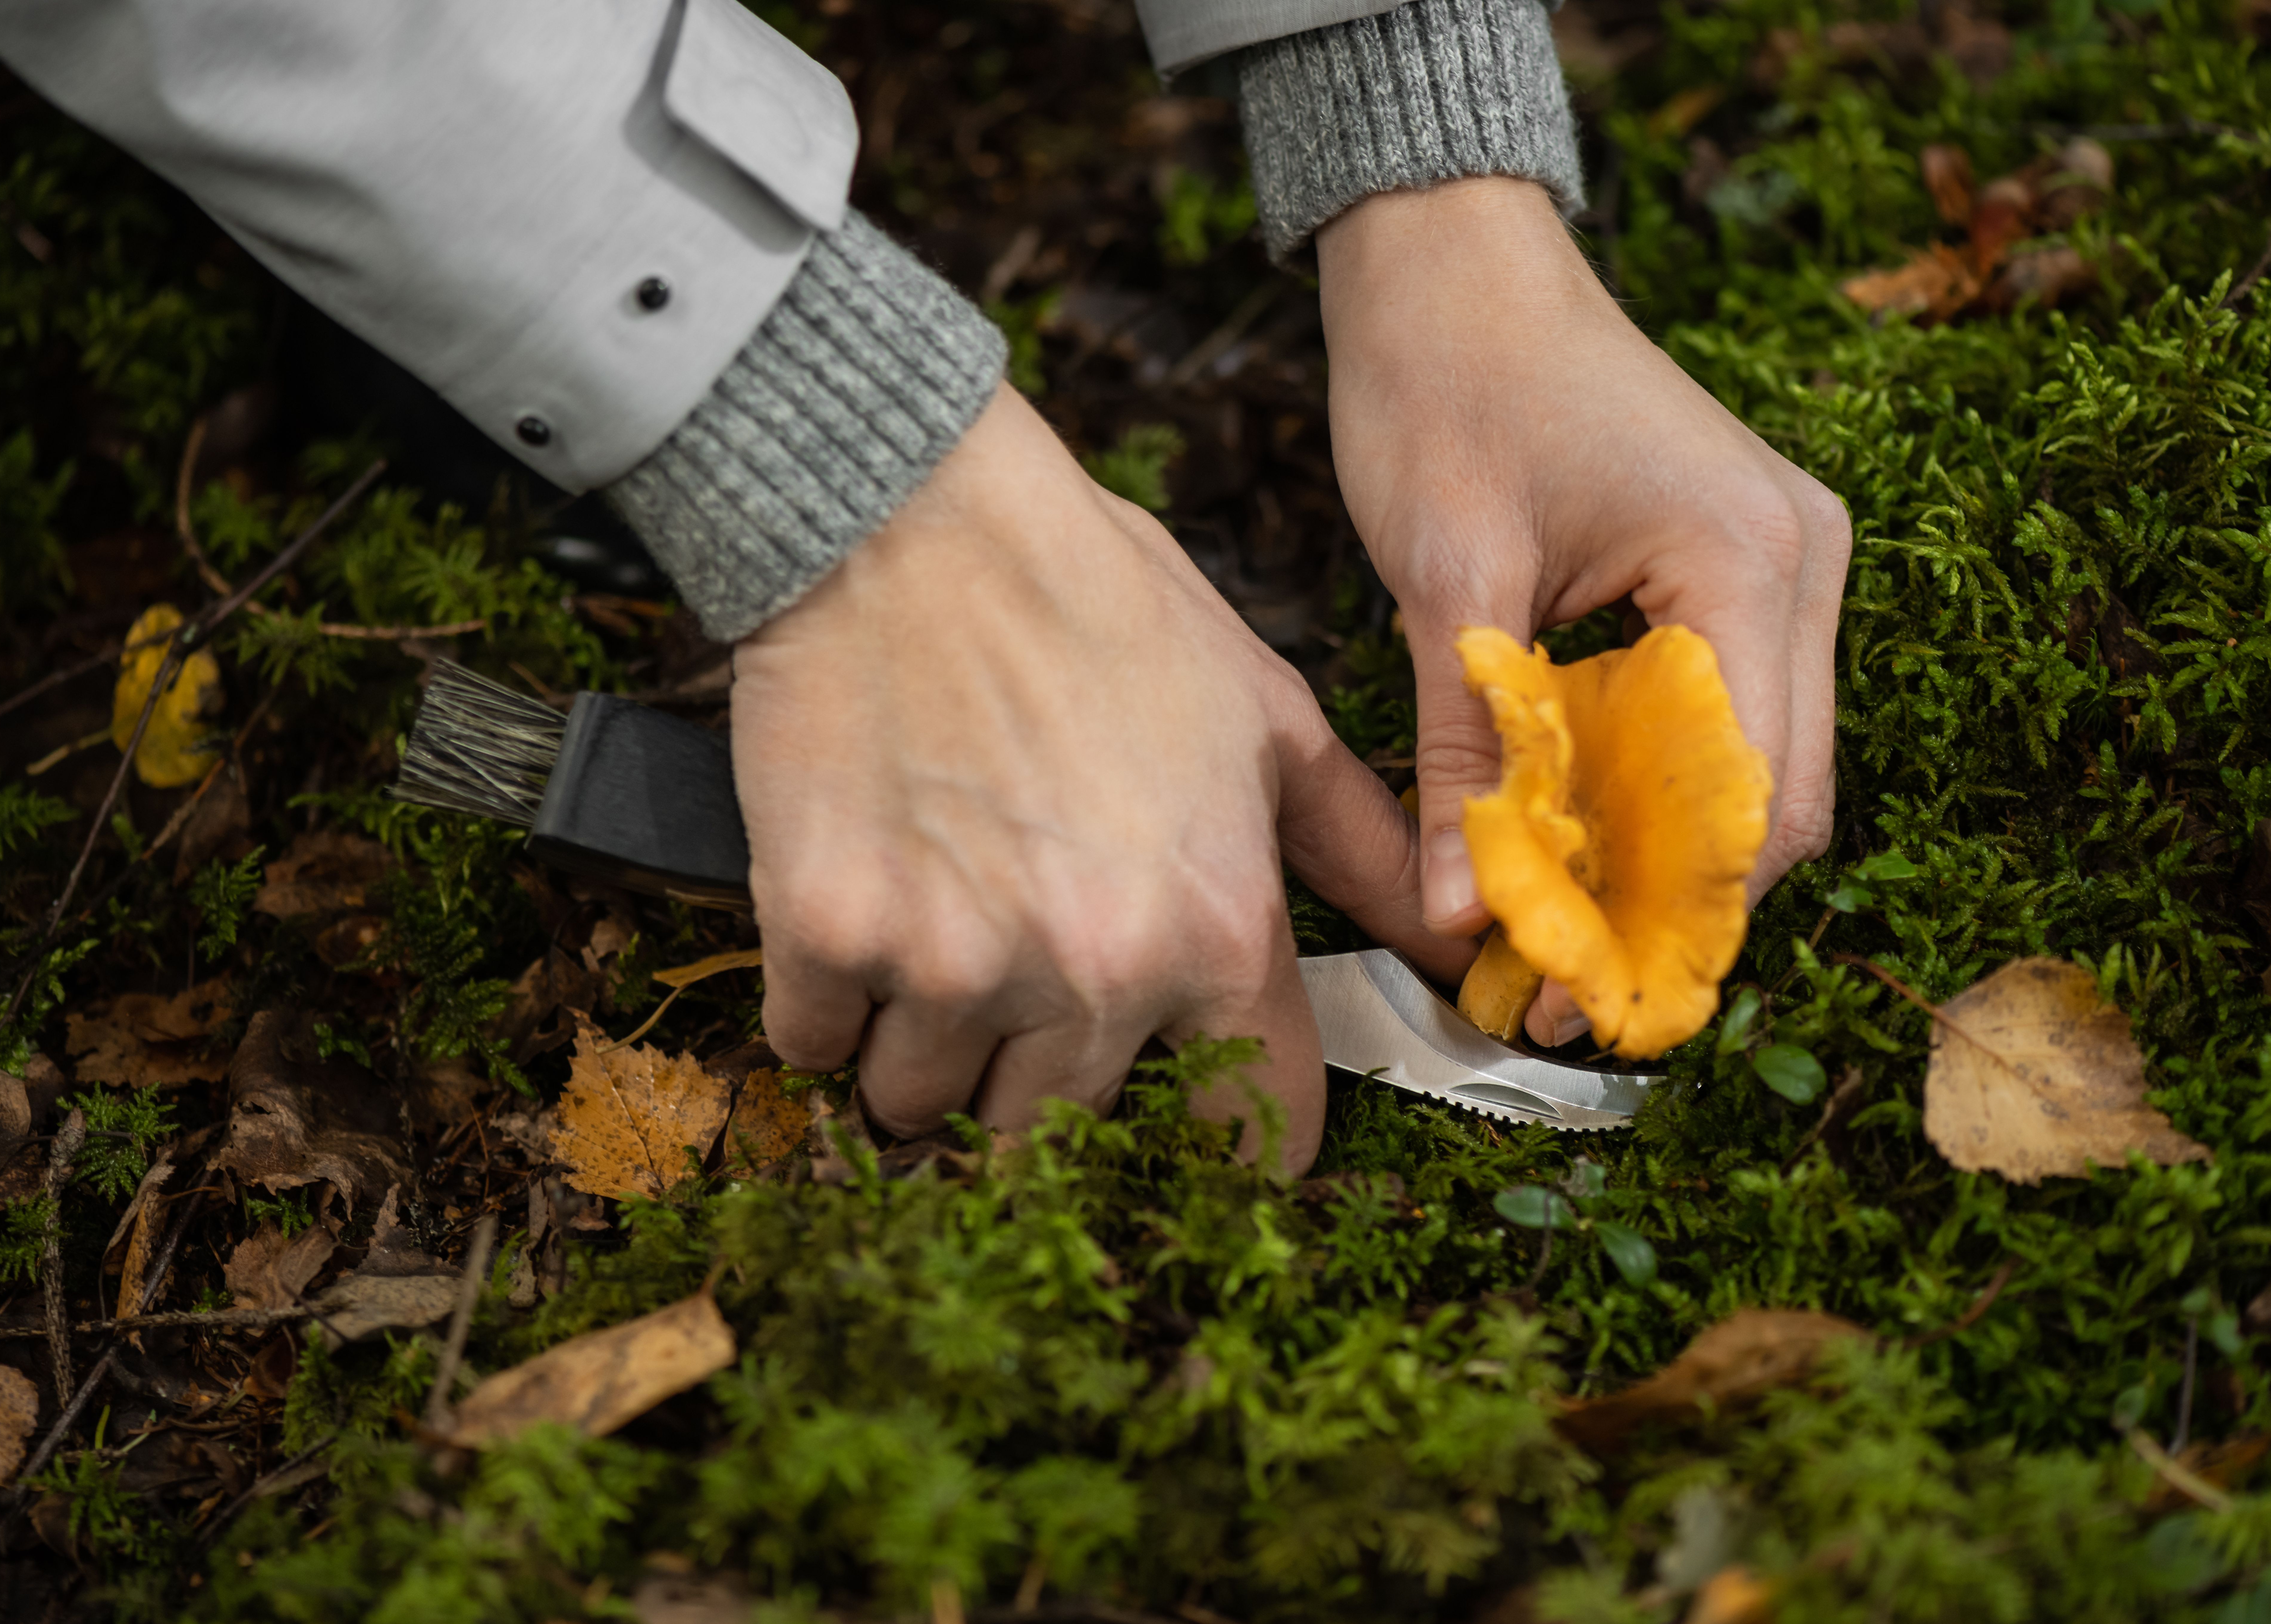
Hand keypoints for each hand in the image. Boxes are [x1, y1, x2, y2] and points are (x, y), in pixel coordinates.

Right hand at [729, 384, 1469, 1168]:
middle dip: (1037, 1078)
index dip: (1222, 1140)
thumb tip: (1454, 938)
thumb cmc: (1095, 603)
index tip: (1186, 1125)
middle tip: (1016, 976)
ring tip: (932, 930)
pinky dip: (828, 1005)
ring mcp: (952, 962)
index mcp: (1214, 928)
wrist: (912, 517)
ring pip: (925, 1103)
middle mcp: (1093, 970)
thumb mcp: (1267, 716)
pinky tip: (852, 915)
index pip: (1249, 1129)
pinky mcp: (829, 933)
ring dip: (925, 1048)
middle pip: (1058, 1131)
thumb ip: (1365, 849)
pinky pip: (816, 1046)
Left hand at [1316, 178, 1848, 1044]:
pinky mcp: (1736, 575)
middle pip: (1773, 800)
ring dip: (1663, 860)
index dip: (1671, 914)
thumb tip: (1454, 914)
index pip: (1752, 795)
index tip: (1575, 994)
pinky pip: (1721, 718)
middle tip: (1560, 990)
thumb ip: (1464, 749)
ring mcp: (1781, 569)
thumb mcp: (1442, 575)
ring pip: (1754, 771)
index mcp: (1749, 559)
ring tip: (1557, 936)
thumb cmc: (1443, 385)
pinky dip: (1655, 794)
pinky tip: (1578, 843)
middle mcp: (1798, 566)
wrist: (1452, 266)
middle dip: (1674, 906)